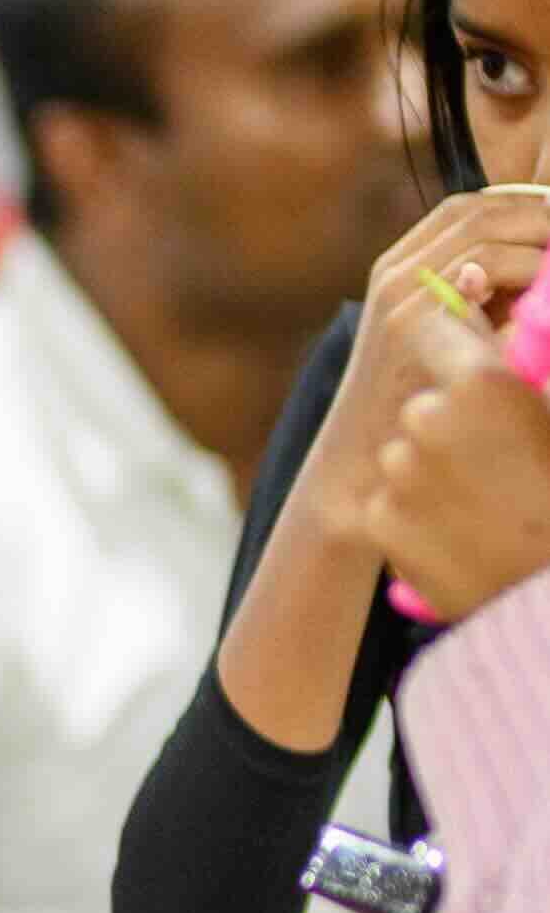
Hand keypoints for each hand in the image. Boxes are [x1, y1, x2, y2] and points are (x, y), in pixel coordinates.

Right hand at [302, 193, 549, 550]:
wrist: (361, 471)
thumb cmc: (416, 414)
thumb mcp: (448, 342)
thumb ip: (483, 301)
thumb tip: (541, 274)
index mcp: (401, 271)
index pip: (471, 207)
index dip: (525, 202)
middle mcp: (396, 273)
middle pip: (479, 209)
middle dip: (539, 213)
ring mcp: (401, 294)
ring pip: (485, 231)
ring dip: (539, 238)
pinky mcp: (413, 320)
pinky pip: (485, 266)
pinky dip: (528, 268)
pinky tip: (543, 300)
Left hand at [369, 300, 549, 621]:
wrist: (545, 595)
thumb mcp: (548, 413)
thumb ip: (526, 363)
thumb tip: (507, 317)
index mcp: (481, 383)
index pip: (441, 319)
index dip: (458, 336)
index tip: (474, 356)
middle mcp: (426, 419)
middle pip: (427, 399)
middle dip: (455, 418)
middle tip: (497, 459)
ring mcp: (397, 472)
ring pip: (408, 451)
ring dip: (435, 468)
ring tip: (483, 502)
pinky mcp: (379, 519)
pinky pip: (392, 498)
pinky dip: (416, 510)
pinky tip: (458, 530)